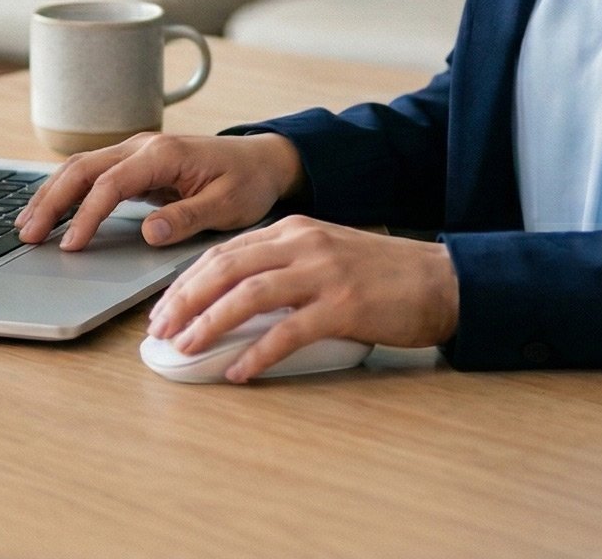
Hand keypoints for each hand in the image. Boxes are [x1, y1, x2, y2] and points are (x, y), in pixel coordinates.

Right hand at [15, 131, 303, 249]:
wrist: (261, 160)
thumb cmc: (247, 182)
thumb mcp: (228, 205)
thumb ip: (187, 217)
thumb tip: (149, 232)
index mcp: (163, 154)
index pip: (110, 184)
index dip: (87, 215)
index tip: (72, 245)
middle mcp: (142, 146)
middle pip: (81, 169)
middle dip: (51, 201)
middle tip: (28, 236)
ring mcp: (134, 151)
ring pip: (79, 167)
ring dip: (50, 195)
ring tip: (26, 226)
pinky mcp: (133, 163)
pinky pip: (90, 174)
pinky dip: (64, 191)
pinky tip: (49, 212)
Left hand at [147, 216, 458, 382]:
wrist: (441, 279)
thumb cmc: (383, 274)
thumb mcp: (325, 254)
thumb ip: (283, 268)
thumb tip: (232, 304)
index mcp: (293, 229)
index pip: (224, 252)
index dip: (187, 282)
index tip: (163, 309)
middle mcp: (303, 244)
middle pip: (225, 269)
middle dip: (184, 301)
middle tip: (160, 331)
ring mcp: (323, 273)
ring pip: (248, 295)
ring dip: (210, 324)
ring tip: (185, 348)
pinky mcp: (344, 305)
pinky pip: (289, 332)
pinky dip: (257, 353)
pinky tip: (238, 371)